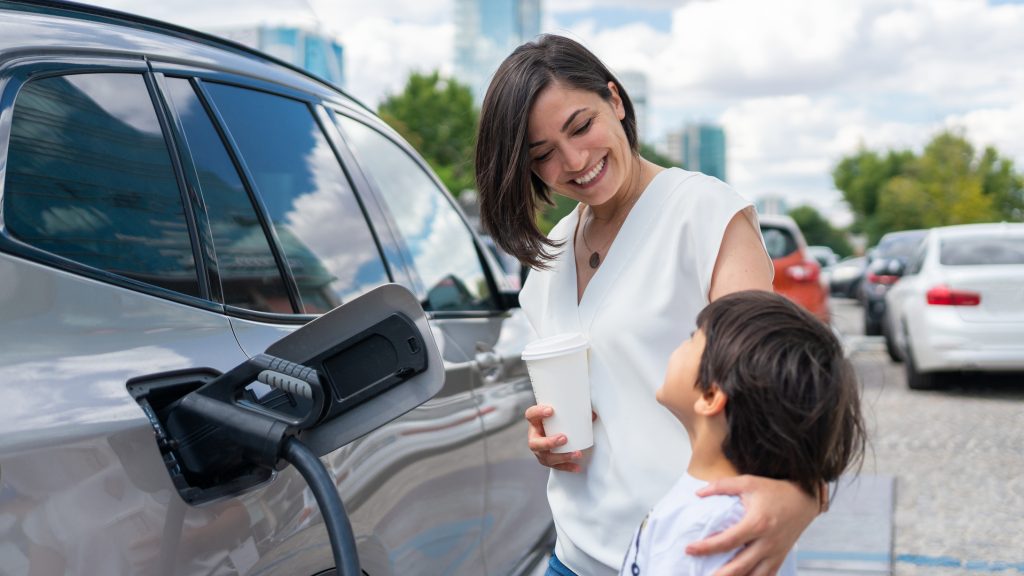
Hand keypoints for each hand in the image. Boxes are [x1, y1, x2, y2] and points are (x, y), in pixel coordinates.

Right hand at [524, 404, 587, 472]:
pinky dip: (567, 467)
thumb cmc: (557, 420)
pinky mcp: (547, 460)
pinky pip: (556, 467)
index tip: (551, 410)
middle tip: (564, 438)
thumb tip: (594, 414)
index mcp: (535, 422)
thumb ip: (575, 411)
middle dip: (549, 442)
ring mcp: (540, 451)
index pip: (531, 414)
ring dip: (562, 457)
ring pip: (546, 458)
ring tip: (577, 454)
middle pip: (535, 443)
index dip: (538, 412)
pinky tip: (577, 467)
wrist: (553, 430)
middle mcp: (534, 437)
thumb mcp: (560, 414)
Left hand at [685, 475, 816, 575]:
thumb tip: (698, 494)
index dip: (706, 547)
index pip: (727, 541)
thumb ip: (722, 486)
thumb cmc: (775, 490)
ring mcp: (775, 553)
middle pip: (740, 567)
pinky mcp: (781, 558)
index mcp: (757, 523)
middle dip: (719, 575)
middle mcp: (767, 542)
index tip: (689, 549)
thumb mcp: (748, 482)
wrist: (805, 499)